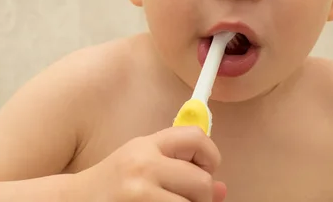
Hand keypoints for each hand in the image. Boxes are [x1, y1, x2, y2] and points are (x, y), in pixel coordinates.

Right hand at [80, 126, 226, 201]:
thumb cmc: (111, 185)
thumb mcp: (141, 165)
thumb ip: (178, 169)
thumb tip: (222, 190)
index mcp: (146, 146)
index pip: (195, 137)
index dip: (211, 156)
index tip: (207, 170)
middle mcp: (143, 166)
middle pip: (201, 181)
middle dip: (202, 196)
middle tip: (188, 200)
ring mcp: (139, 194)